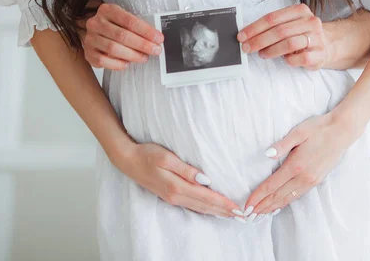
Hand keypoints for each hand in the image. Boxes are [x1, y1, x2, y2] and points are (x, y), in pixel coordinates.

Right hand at [81, 3, 163, 69]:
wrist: (97, 33)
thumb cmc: (116, 26)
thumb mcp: (126, 20)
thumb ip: (139, 27)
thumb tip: (156, 39)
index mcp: (107, 10)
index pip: (129, 21)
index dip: (146, 31)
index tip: (158, 38)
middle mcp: (96, 23)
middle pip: (122, 35)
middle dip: (142, 44)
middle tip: (155, 50)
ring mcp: (90, 38)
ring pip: (113, 49)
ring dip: (132, 55)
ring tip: (144, 57)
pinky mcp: (88, 53)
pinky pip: (103, 61)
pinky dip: (117, 64)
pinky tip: (127, 63)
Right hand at [116, 142, 242, 217]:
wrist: (127, 160)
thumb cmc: (147, 154)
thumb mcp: (167, 158)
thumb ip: (187, 170)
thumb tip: (206, 180)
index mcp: (177, 187)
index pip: (206, 197)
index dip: (224, 203)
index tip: (238, 208)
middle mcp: (175, 196)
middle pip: (205, 206)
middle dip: (224, 211)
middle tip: (242, 215)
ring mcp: (172, 198)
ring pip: (199, 208)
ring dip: (216, 212)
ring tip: (231, 215)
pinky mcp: (169, 196)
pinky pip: (192, 206)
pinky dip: (205, 209)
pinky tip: (211, 209)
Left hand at [237, 4, 328, 70]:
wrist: (328, 45)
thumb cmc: (302, 34)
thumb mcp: (290, 24)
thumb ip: (273, 26)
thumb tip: (247, 35)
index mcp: (300, 10)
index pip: (272, 18)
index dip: (254, 28)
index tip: (241, 36)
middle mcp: (310, 21)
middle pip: (279, 31)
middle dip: (259, 40)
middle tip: (247, 48)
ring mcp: (317, 38)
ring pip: (289, 43)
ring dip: (271, 50)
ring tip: (262, 54)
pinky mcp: (320, 54)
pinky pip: (301, 58)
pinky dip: (289, 60)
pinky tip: (285, 60)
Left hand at [244, 112, 363, 216]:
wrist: (342, 131)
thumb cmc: (319, 128)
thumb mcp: (299, 132)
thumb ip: (282, 144)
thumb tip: (267, 154)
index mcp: (296, 165)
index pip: (272, 185)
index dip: (258, 196)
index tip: (247, 205)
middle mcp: (304, 177)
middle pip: (278, 196)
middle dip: (262, 206)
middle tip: (248, 215)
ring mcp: (311, 180)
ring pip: (288, 198)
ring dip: (273, 207)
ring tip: (260, 213)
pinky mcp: (317, 180)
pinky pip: (298, 195)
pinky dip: (286, 202)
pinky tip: (280, 204)